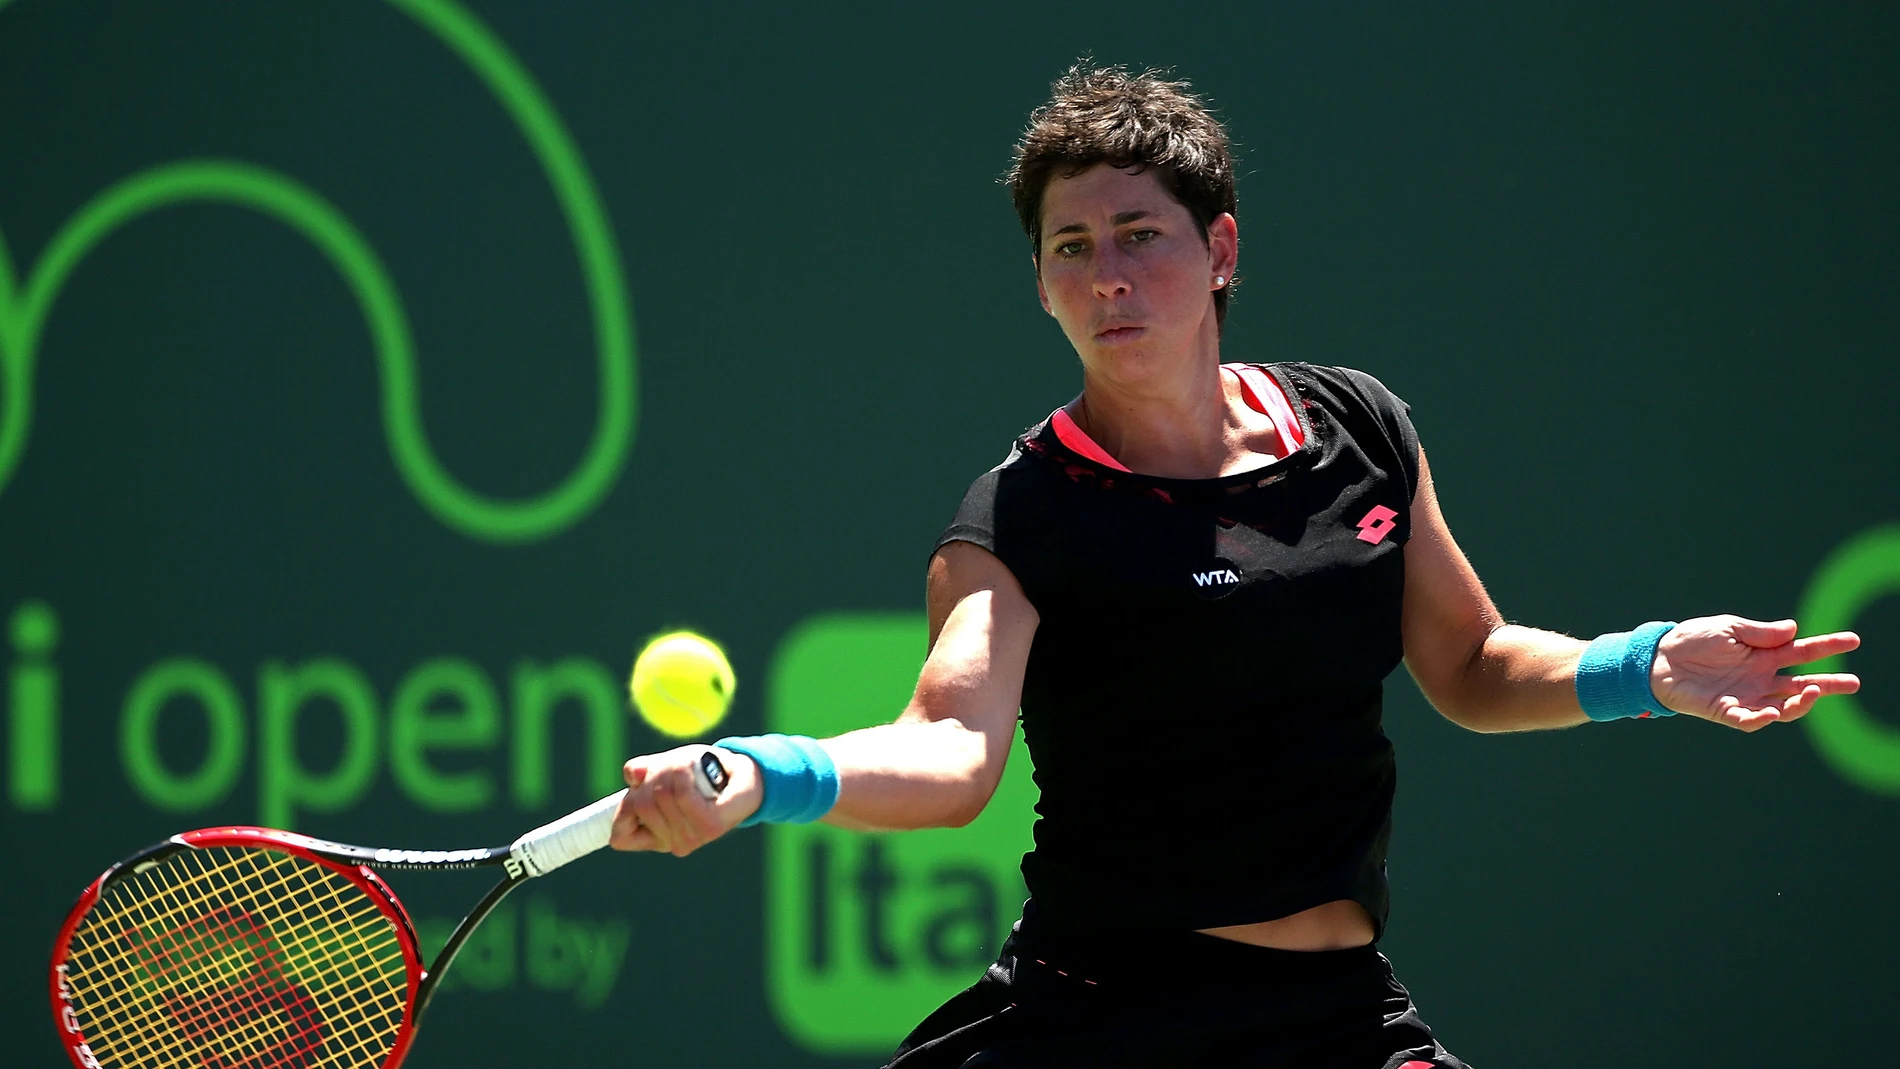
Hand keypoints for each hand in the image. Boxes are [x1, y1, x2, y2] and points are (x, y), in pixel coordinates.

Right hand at [608, 745, 762, 855]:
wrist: (740, 776)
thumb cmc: (699, 772)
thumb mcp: (664, 768)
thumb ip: (642, 772)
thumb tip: (632, 775)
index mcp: (657, 836)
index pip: (619, 837)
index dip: (623, 812)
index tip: (640, 789)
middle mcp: (673, 843)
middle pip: (639, 805)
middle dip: (651, 777)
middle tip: (673, 769)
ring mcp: (692, 837)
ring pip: (659, 795)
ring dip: (670, 770)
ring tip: (686, 768)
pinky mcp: (711, 826)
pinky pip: (683, 794)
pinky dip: (686, 774)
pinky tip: (696, 772)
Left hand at [1651, 615, 1860, 730]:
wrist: (1657, 658)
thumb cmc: (1692, 640)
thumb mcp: (1728, 628)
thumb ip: (1760, 633)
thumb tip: (1794, 629)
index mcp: (1763, 655)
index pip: (1802, 651)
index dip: (1827, 646)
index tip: (1853, 640)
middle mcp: (1760, 678)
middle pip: (1802, 684)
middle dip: (1829, 684)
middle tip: (1854, 683)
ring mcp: (1745, 696)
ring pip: (1783, 707)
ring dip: (1802, 702)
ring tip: (1814, 691)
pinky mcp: (1725, 711)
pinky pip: (1749, 720)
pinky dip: (1761, 719)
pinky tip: (1771, 711)